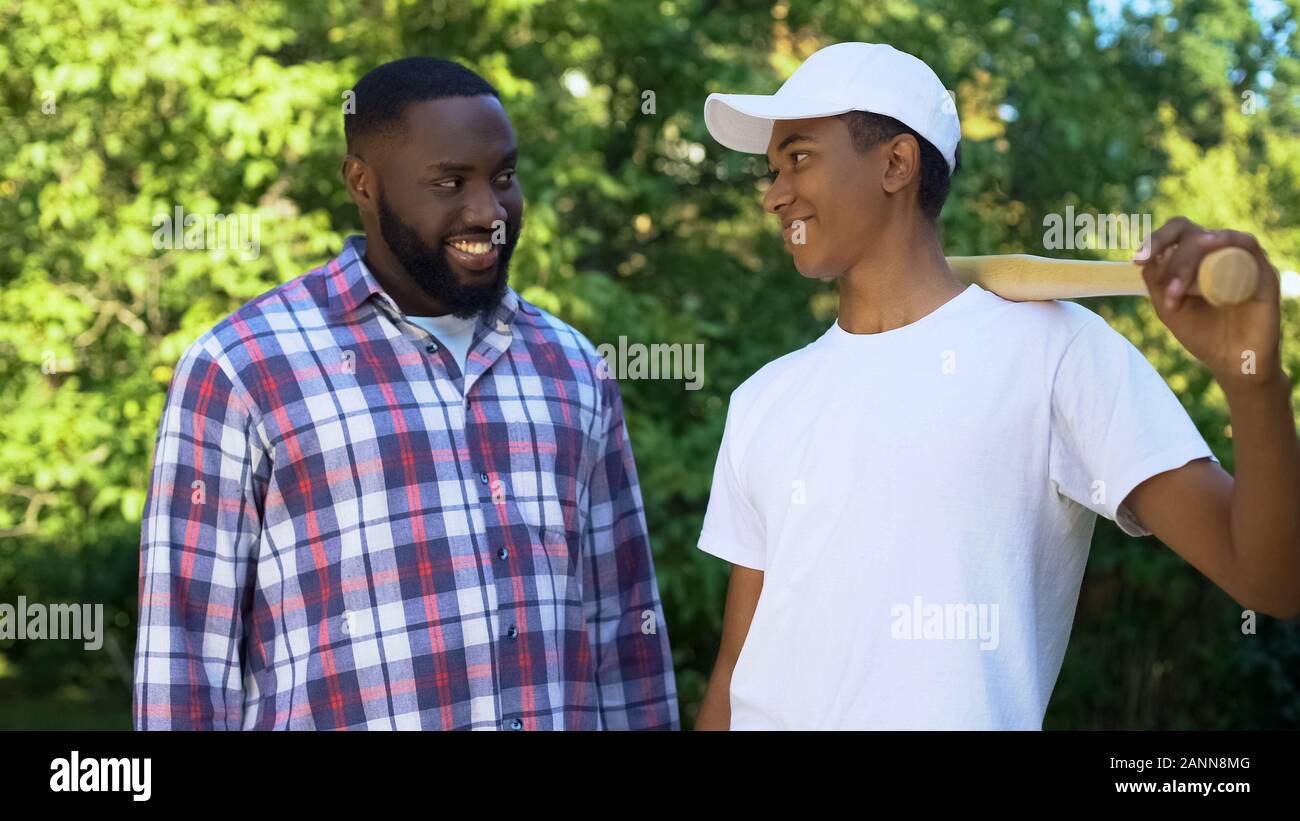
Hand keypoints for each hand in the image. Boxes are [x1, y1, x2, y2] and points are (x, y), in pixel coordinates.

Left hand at [1133, 217, 1281, 389]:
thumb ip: (1156, 282)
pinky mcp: (1262, 269)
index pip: (1174, 235)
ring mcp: (1239, 259)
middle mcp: (1216, 254)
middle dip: (1168, 249)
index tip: (1137, 260)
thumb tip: (1150, 258)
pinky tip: (1210, 252)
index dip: (1154, 240)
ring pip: (1211, 239)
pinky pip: (1245, 244)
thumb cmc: (1203, 334)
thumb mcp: (1169, 308)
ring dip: (1187, 260)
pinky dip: (1225, 243)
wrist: (1233, 362)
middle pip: (1189, 231)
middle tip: (1162, 283)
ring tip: (1176, 291)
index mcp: (1194, 260)